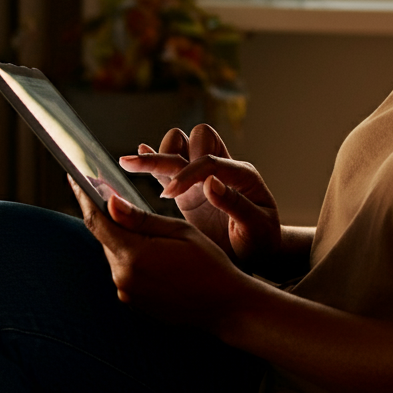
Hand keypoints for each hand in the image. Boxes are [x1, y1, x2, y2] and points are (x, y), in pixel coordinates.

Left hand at [69, 176, 245, 325]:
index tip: (74, 176)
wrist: (226, 306)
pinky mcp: (133, 302)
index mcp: (134, 256)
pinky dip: (131, 255)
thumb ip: (141, 219)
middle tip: (108, 190)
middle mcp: (123, 278)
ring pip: (115, 254)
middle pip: (105, 237)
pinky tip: (152, 250)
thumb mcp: (180, 231)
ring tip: (138, 221)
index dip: (83, 196)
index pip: (98, 221)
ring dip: (122, 237)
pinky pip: (125, 271)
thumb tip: (110, 201)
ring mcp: (127, 293)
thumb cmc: (209, 264)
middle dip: (107, 215)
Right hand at [118, 124, 281, 271]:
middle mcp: (223, 169)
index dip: (187, 174)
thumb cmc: (261, 242)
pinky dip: (153, 162)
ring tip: (131, 164)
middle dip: (172, 151)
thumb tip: (210, 182)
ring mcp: (204, 179)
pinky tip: (135, 157)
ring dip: (161, 154)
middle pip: (196, 138)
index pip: (210, 161)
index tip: (167, 196)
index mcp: (242, 174)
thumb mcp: (256, 228)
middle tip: (149, 173)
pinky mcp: (189, 192)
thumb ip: (235, 204)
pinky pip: (170, 170)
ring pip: (181, 147)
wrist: (257, 255)